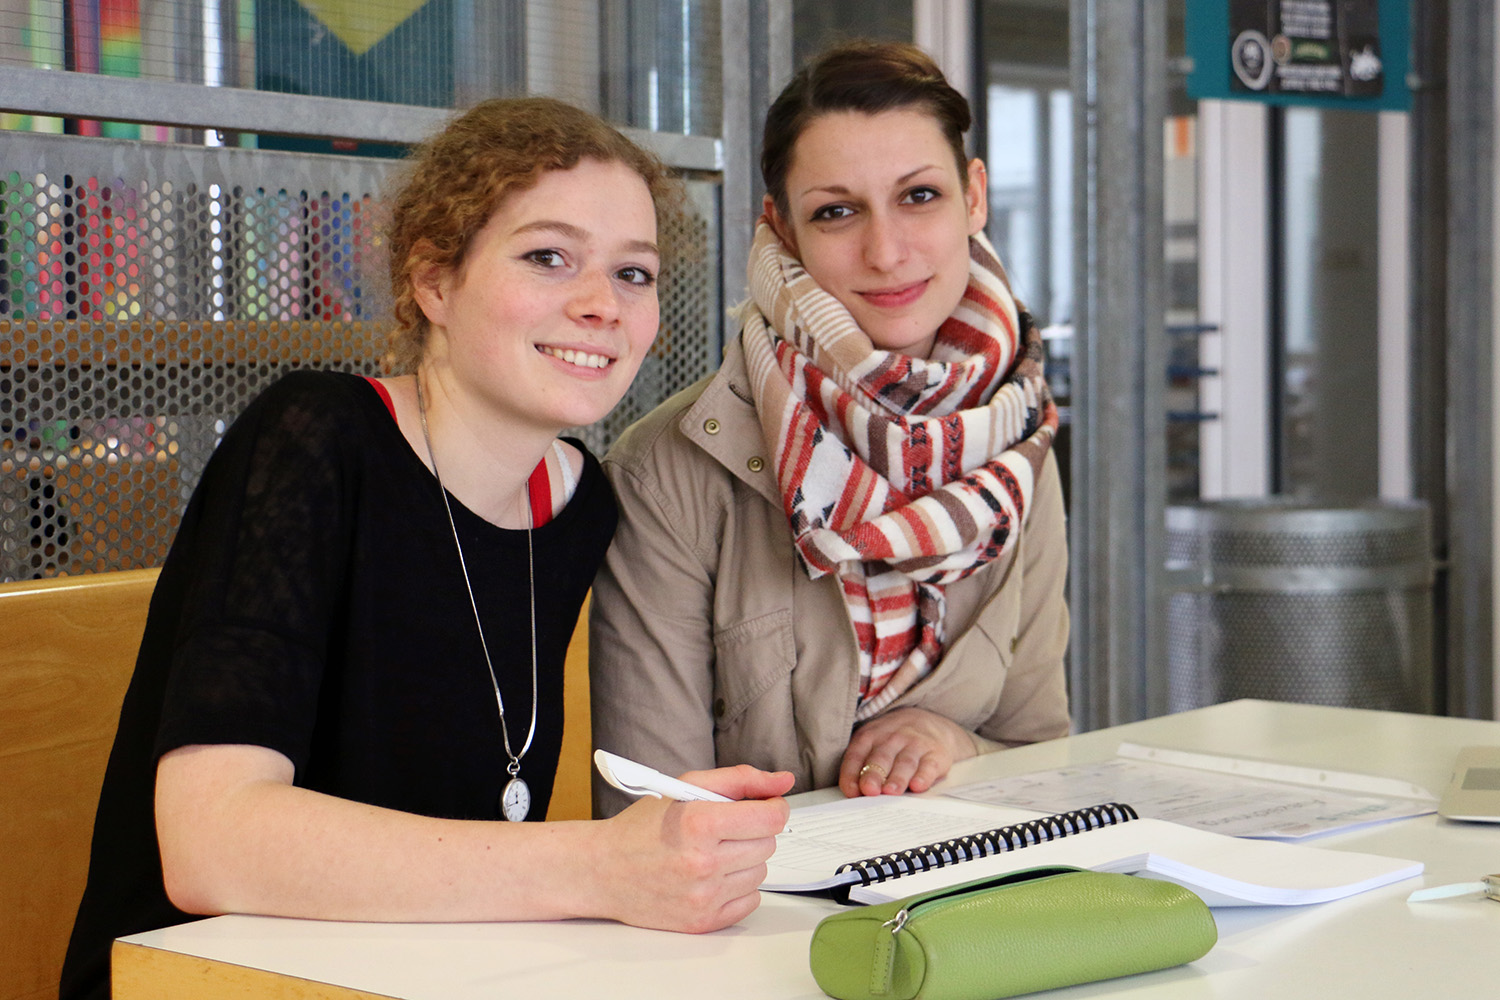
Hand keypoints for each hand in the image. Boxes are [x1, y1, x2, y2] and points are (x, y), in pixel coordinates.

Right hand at [590, 765, 792, 933]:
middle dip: (753, 832)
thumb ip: (740, 780)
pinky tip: (713, 876)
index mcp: (698, 824)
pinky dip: (738, 887)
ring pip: (761, 872)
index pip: (770, 819)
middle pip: (768, 845)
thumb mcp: (686, 787)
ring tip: (714, 853)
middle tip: (726, 829)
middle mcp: (703, 863)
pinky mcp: (703, 922)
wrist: (603, 871)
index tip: (764, 807)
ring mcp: (703, 897)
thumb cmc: (643, 827)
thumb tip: (783, 781)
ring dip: (745, 860)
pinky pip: (750, 901)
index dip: (773, 808)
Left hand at [838, 707, 976, 796]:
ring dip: (897, 778)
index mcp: (870, 736)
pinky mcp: (936, 753)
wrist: (929, 723)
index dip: (852, 773)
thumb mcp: (873, 746)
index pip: (857, 754)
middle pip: (881, 758)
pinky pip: (929, 765)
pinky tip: (918, 785)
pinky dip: (924, 776)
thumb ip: (861, 768)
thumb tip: (855, 794)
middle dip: (873, 774)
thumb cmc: (893, 742)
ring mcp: (915, 744)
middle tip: (869, 790)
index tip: (851, 791)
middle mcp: (892, 738)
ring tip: (891, 792)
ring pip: (905, 763)